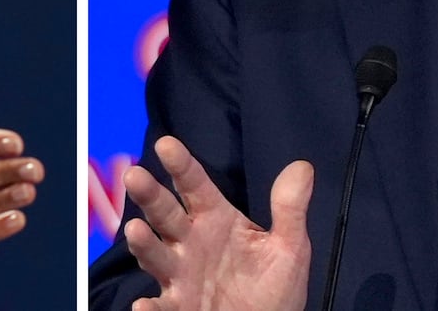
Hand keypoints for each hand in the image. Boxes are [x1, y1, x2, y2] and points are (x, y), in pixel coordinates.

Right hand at [122, 135, 312, 310]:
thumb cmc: (272, 287)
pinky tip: (145, 306)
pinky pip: (161, 308)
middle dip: (150, 195)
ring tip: (136, 231)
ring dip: (144, 244)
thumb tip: (302, 167)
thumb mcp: (289, 248)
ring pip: (155, 255)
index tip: (166, 144)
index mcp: (214, 220)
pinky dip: (151, 309)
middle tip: (135, 175)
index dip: (181, 165)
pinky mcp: (177, 309)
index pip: (194, 185)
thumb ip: (289, 209)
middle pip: (165, 214)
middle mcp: (190, 243)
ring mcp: (180, 276)